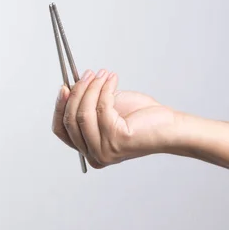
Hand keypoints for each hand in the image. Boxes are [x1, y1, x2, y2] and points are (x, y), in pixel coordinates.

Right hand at [52, 69, 176, 168]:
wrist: (168, 126)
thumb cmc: (141, 118)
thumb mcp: (106, 108)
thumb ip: (86, 103)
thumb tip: (70, 87)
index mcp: (88, 150)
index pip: (61, 130)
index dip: (59, 107)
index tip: (64, 87)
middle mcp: (94, 155)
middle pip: (70, 120)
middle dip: (77, 92)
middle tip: (87, 74)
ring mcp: (104, 150)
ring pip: (83, 114)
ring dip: (91, 88)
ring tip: (101, 74)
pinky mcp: (116, 140)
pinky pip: (102, 108)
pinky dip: (106, 89)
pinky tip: (113, 80)